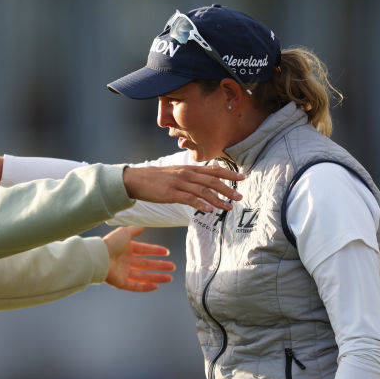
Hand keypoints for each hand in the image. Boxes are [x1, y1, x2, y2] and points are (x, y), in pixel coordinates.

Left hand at [102, 226, 174, 292]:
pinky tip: (156, 286)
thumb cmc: (110, 243)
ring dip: (157, 277)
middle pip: (146, 264)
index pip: (144, 250)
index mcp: (126, 249)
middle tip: (172, 267)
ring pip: (143, 276)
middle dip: (160, 266)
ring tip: (169, 278)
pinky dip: (145, 287)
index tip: (167, 252)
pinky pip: (135, 286)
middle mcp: (126, 261)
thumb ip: (135, 230)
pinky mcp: (121, 283)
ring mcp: (124, 273)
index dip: (155, 251)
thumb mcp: (125, 232)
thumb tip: (144, 225)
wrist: (99, 256)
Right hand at [121, 165, 243, 212]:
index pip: (213, 170)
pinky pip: (189, 199)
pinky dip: (200, 204)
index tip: (242, 177)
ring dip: (218, 199)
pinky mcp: (171, 193)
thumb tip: (205, 183)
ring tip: (228, 207)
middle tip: (239, 197)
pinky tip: (209, 210)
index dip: (228, 173)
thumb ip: (190, 177)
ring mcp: (179, 183)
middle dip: (228, 188)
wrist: (136, 179)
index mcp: (189, 168)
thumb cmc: (157, 178)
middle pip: (212, 180)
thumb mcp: (176, 174)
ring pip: (203, 191)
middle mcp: (187, 174)